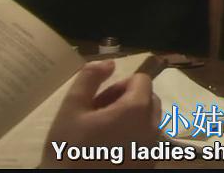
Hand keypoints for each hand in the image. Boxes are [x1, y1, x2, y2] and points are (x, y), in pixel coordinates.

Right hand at [43, 60, 160, 168]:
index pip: (141, 80)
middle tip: (98, 115)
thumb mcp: (71, 109)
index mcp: (137, 109)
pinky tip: (109, 149)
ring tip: (102, 133)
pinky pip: (147, 142)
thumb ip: (90, 78)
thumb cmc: (70, 150)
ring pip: (148, 121)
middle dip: (126, 101)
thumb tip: (109, 61)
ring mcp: (153, 149)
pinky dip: (133, 138)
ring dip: (130, 119)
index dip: (119, 86)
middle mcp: (153, 128)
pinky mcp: (149, 164)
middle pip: (148, 99)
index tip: (98, 101)